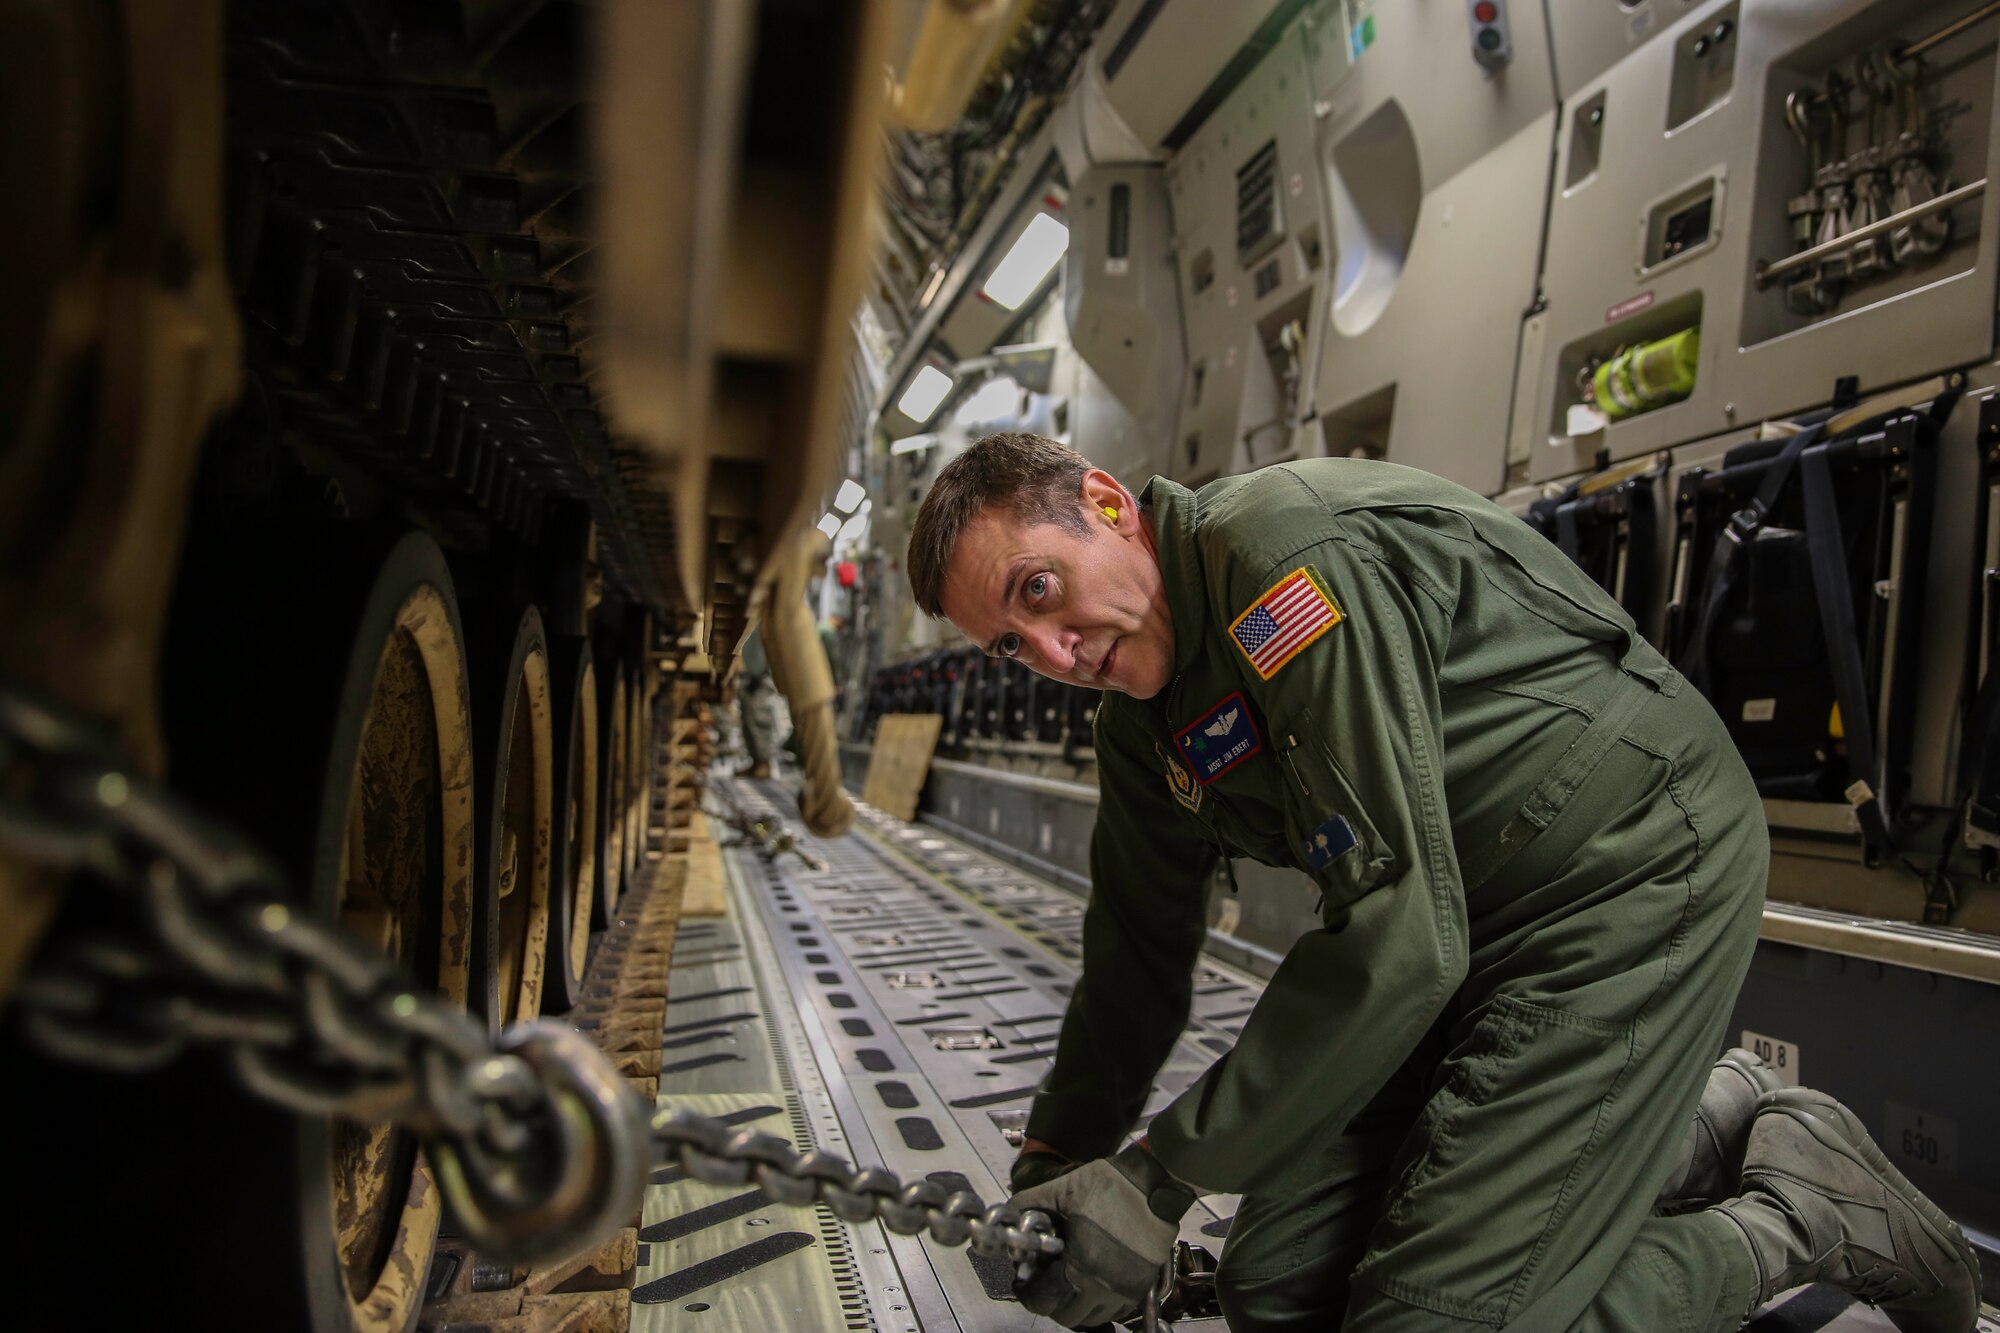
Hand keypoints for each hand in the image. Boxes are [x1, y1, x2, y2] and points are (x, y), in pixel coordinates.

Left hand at [1009, 1141, 1195, 1328]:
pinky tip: (1092, 1280)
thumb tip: (1009, 1215)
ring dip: (1075, 1305)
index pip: (1045, 1300)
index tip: (1023, 1282)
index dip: (1028, 1293)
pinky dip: (1100, 1303)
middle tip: (1043, 1280)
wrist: (1155, 1182)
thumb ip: (1030, 1205)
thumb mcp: (1061, 1190)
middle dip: (1050, 1301)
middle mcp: (1104, 1286)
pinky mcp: (1143, 1285)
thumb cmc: (1111, 1185)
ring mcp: (1126, 1289)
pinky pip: (1116, 1310)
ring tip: (1067, 1281)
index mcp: (1081, 1265)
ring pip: (1092, 1317)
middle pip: (1067, 1316)